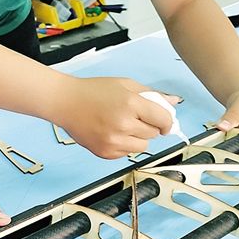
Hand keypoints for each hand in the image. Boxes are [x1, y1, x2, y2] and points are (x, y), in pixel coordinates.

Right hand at [56, 77, 180, 159]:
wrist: (64, 102)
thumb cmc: (92, 91)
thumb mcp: (125, 84)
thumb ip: (151, 94)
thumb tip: (173, 102)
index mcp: (130, 104)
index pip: (163, 119)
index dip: (167, 121)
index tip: (165, 122)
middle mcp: (123, 124)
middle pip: (154, 134)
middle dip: (149, 126)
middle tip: (135, 117)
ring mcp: (113, 141)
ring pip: (142, 146)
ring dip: (138, 138)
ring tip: (122, 126)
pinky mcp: (105, 152)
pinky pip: (127, 153)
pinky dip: (124, 145)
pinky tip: (111, 133)